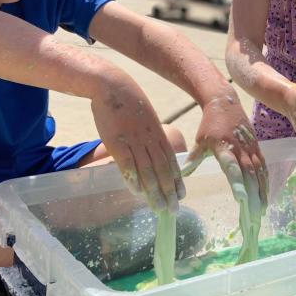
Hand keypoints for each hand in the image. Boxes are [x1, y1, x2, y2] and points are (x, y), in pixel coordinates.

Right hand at [90, 79, 183, 213]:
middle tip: (174, 209)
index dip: (177, 179)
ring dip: (154, 191)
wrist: (112, 86)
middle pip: (163, 170)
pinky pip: (128, 164)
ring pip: (148, 171)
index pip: (172, 161)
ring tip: (159, 207)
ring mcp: (134, 141)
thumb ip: (152, 135)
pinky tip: (138, 193)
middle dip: (169, 191)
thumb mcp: (147, 117)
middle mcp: (150, 140)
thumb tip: (155, 150)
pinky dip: (134, 179)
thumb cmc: (129, 101)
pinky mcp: (117, 142)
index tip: (182, 194)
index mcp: (159, 133)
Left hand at [181, 92, 268, 208]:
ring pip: (259, 174)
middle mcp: (241, 149)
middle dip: (252, 197)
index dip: (237, 182)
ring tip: (260, 212)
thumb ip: (194, 157)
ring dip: (261, 194)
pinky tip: (265, 198)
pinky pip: (263, 169)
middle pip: (249, 176)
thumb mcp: (200, 139)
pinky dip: (265, 184)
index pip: (232, 167)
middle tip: (252, 217)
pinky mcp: (257, 149)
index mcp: (224, 147)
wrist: (226, 102)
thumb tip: (183, 174)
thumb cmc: (210, 123)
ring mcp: (251, 149)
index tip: (241, 198)